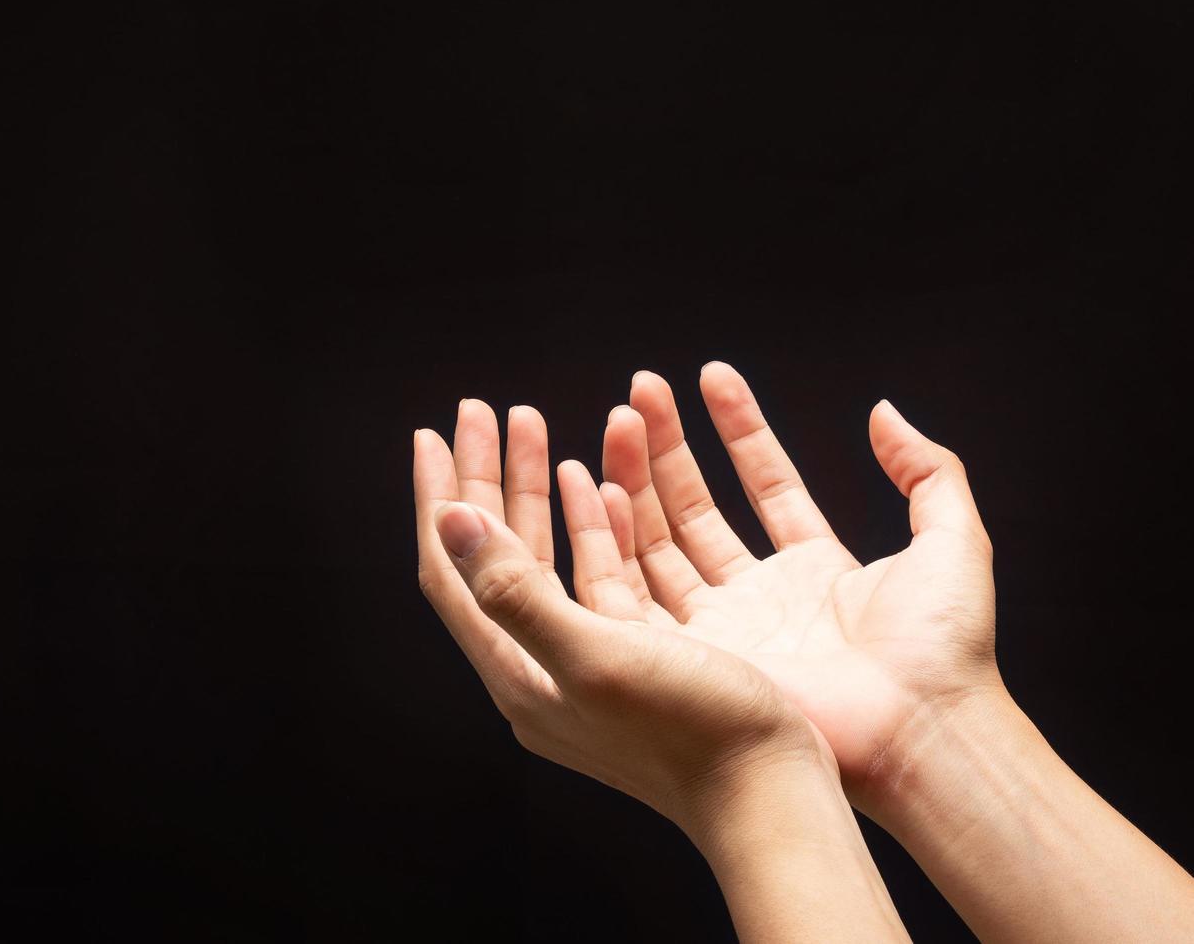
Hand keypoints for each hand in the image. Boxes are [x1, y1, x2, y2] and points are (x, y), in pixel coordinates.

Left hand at [413, 401, 826, 839]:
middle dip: (490, 478)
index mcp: (520, 675)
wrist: (776, 795)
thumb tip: (448, 521)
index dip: (439, 499)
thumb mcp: (596, 659)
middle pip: (499, 556)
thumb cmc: (692, 735)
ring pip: (553, 555)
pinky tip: (599, 483)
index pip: (455, 573)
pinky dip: (596, 522)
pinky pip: (607, 571)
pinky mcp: (646, 651)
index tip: (433, 435)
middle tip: (484, 413)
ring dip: (544, 489)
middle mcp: (549, 667)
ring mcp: (598, 660)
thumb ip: (516, 593)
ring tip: (537, 427)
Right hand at [600, 363, 1000, 805]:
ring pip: (663, 539)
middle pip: (701, 505)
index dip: (739, 427)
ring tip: (620, 415)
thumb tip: (885, 411)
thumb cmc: (945, 649)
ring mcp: (726, 628)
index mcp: (816, 569)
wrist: (921, 730)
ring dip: (637, 477)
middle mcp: (763, 596)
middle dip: (669, 444)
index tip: (710, 375)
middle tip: (642, 387)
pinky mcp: (696, 658)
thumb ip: (926, 470)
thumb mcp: (952, 539)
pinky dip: (616, 537)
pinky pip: (641, 590)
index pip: (766, 482)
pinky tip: (602, 484)